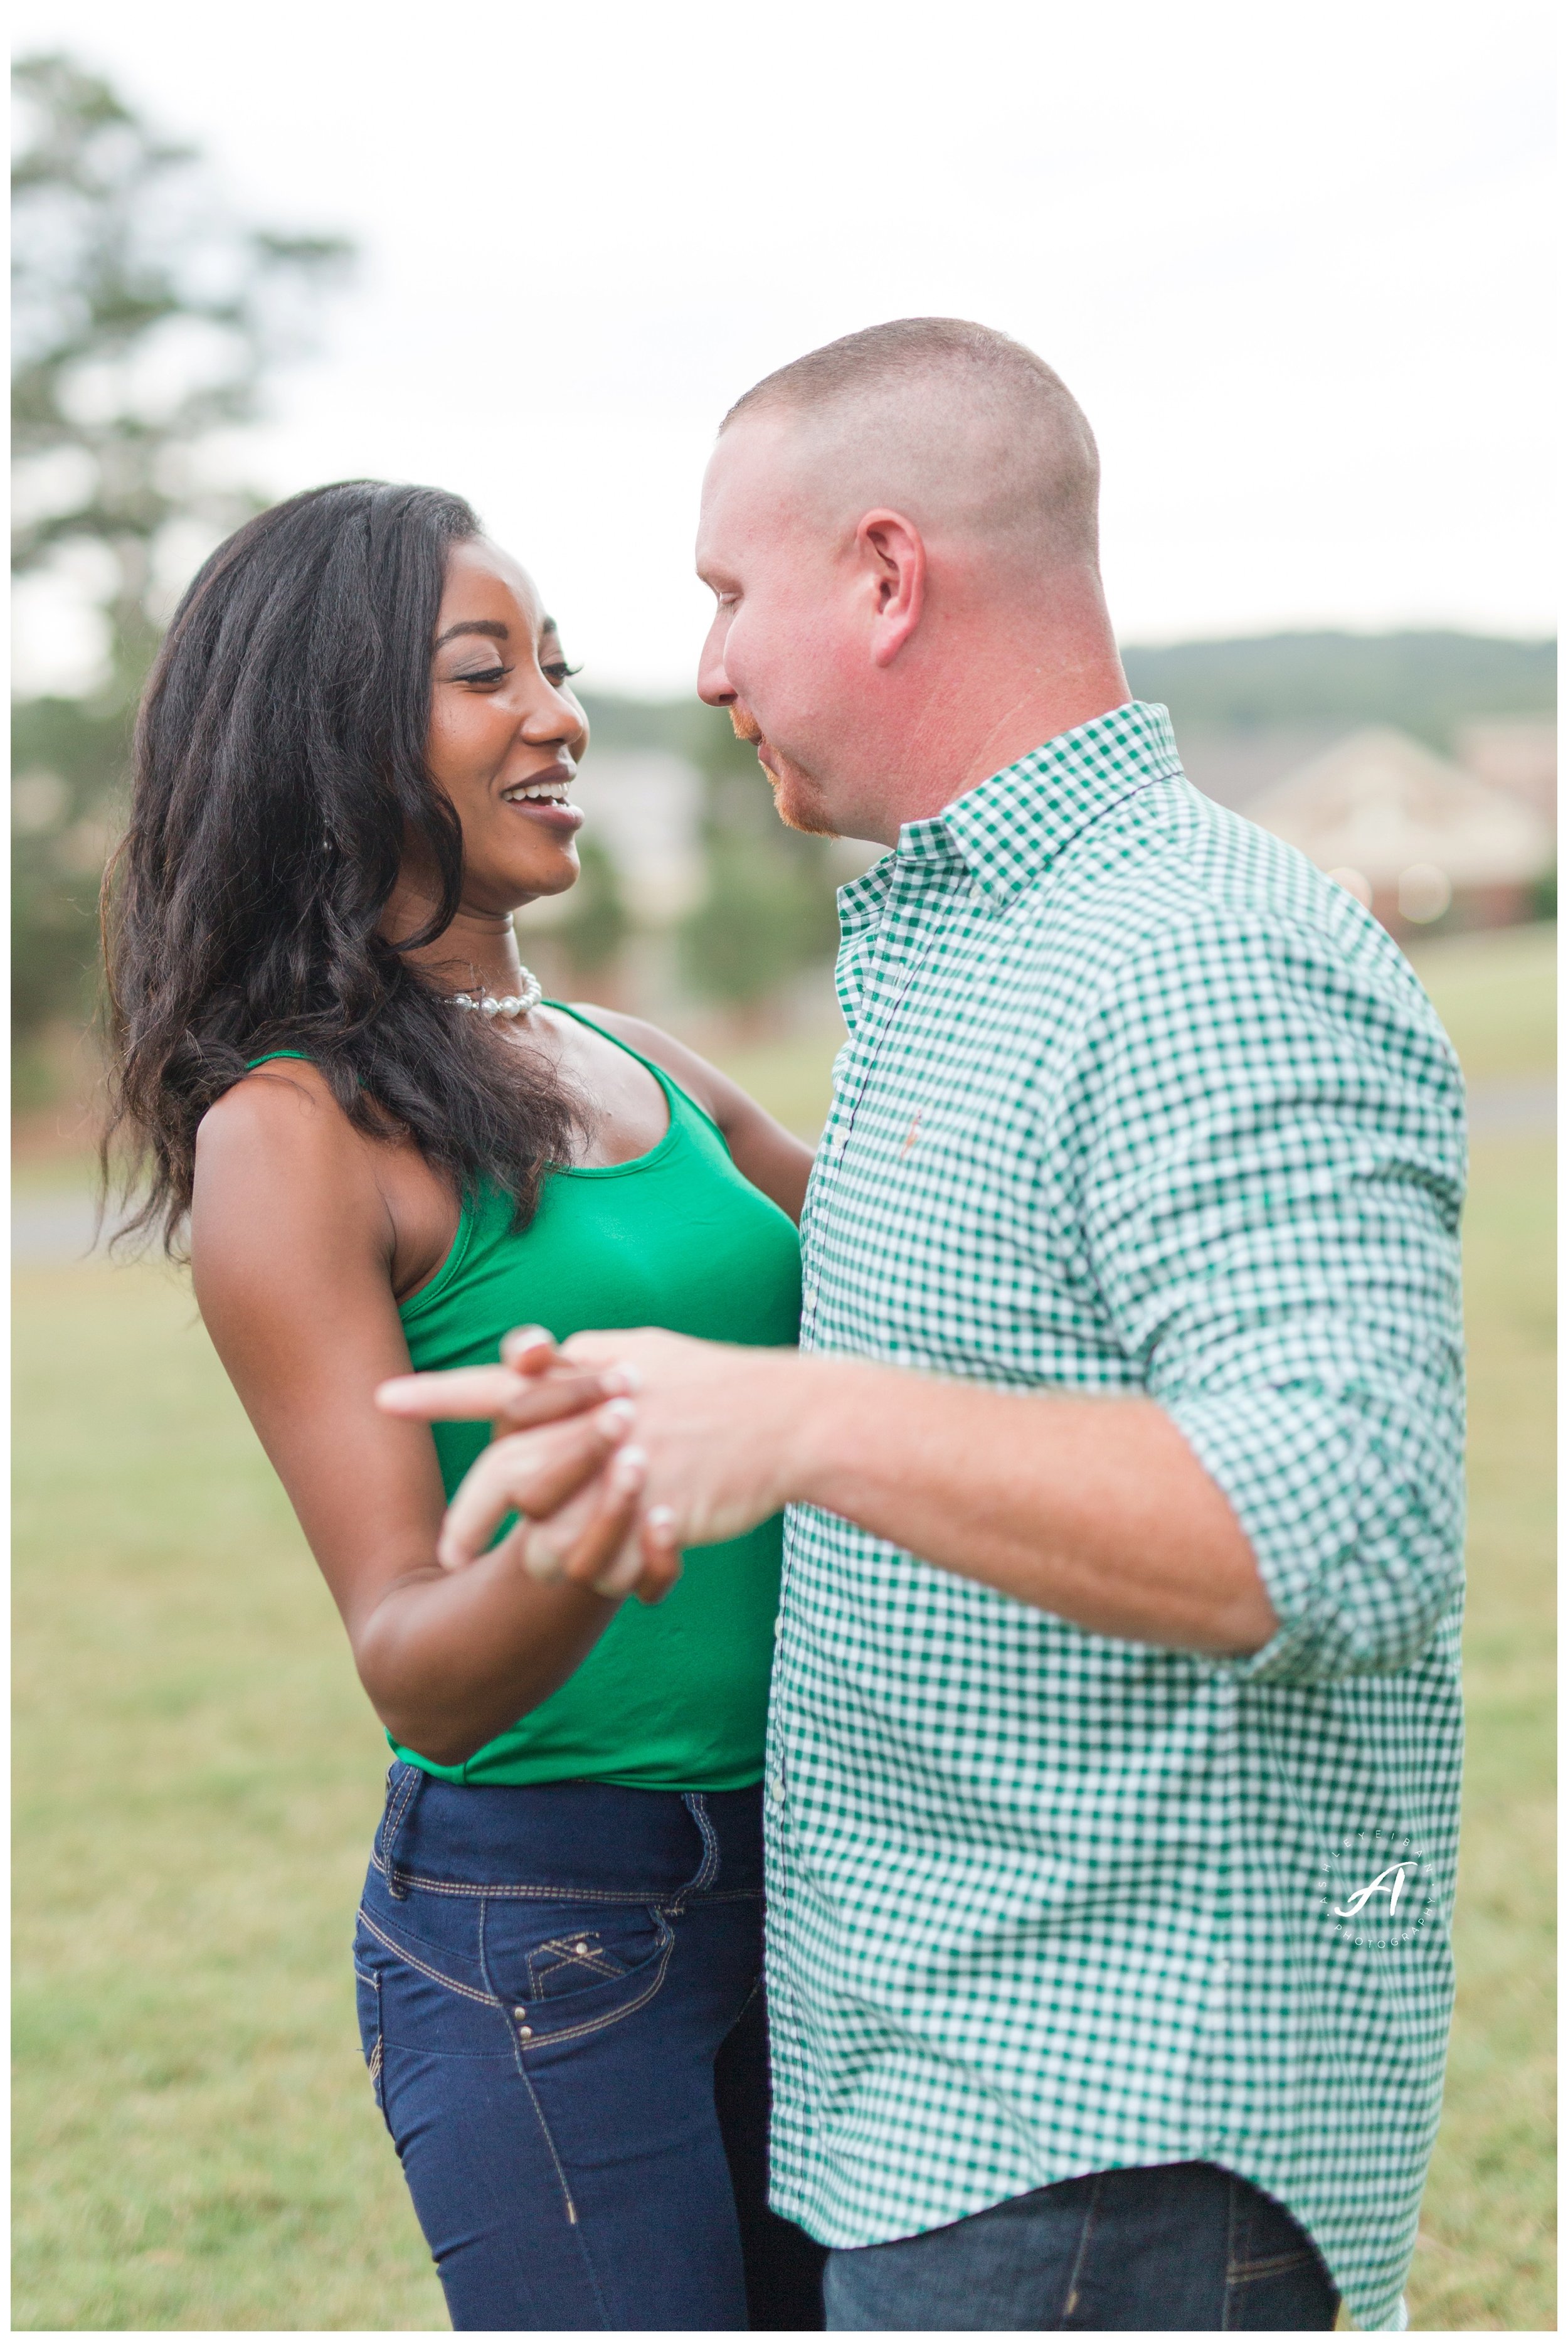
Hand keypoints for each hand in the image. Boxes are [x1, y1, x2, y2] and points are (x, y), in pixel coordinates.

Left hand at [379, 1325, 812, 1571]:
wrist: (794, 1421)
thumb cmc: (719, 1388)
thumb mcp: (645, 1353)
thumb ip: (581, 1358)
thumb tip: (536, 1357)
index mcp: (588, 1376)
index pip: (496, 1384)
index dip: (435, 1394)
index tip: (379, 1398)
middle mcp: (597, 1419)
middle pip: (508, 1472)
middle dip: (468, 1518)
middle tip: (448, 1550)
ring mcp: (626, 1467)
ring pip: (550, 1526)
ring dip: (542, 1553)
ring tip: (543, 1563)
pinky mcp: (657, 1510)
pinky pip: (605, 1561)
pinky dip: (603, 1571)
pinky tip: (613, 1570)